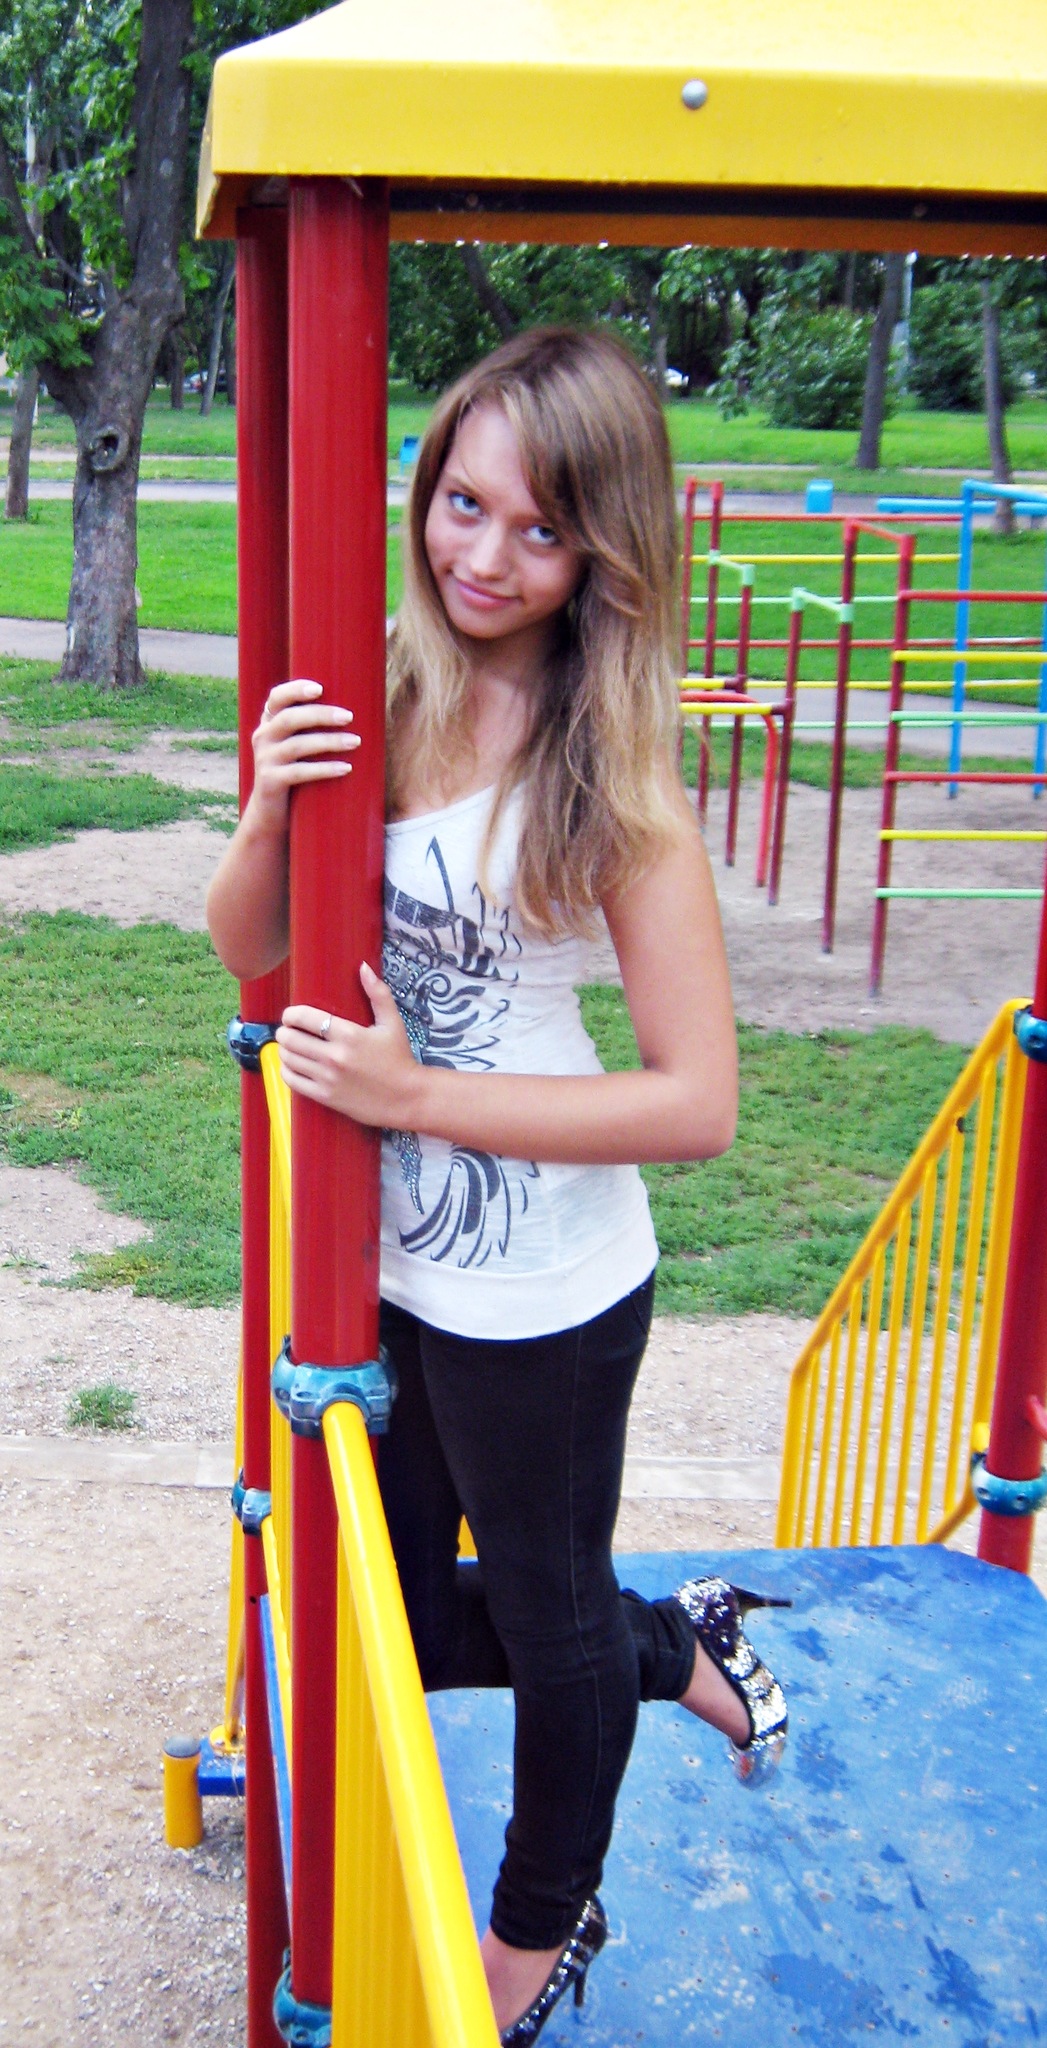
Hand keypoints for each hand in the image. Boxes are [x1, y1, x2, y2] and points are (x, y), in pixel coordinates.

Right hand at [249, 678, 359, 833]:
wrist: (271, 813)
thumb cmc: (295, 772)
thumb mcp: (297, 745)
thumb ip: (311, 727)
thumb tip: (356, 708)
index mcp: (269, 722)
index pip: (277, 698)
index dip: (295, 690)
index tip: (320, 688)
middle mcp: (262, 737)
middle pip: (290, 719)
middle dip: (320, 715)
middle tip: (349, 717)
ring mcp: (264, 759)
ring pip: (297, 745)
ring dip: (329, 742)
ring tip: (356, 741)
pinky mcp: (270, 782)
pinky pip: (299, 772)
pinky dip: (324, 769)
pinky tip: (346, 768)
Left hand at [276, 962, 423, 1128]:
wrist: (406, 1098)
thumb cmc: (399, 1058)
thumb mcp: (392, 1023)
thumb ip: (378, 993)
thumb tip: (363, 966)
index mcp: (349, 1034)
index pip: (305, 1018)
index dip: (291, 1014)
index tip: (290, 1015)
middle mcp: (335, 1056)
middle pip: (291, 1038)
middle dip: (285, 1032)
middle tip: (288, 1031)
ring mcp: (328, 1078)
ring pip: (288, 1059)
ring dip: (284, 1050)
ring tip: (290, 1047)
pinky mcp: (325, 1096)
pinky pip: (292, 1081)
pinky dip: (287, 1071)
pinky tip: (293, 1066)